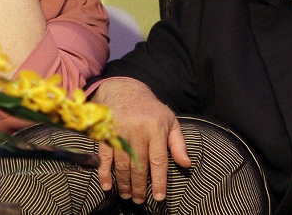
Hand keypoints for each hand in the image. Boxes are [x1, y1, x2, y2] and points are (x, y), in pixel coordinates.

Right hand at [93, 78, 191, 203]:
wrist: (126, 90)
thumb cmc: (151, 110)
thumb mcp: (170, 121)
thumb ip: (179, 143)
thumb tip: (186, 164)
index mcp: (156, 129)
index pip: (159, 160)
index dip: (159, 181)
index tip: (158, 197)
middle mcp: (138, 131)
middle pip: (139, 166)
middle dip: (140, 187)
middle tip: (140, 200)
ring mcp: (121, 132)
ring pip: (122, 164)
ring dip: (124, 183)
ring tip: (127, 195)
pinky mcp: (106, 133)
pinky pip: (105, 156)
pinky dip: (105, 173)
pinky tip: (107, 185)